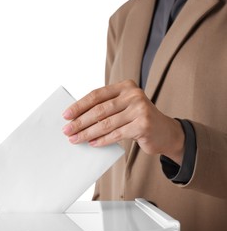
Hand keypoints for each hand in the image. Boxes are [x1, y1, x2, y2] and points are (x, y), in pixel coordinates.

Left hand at [62, 80, 184, 164]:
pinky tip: (92, 143)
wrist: (165, 132)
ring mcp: (140, 109)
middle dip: (80, 121)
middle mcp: (133, 95)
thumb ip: (105, 108)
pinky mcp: (143, 125)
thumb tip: (77, 118)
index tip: (66, 115)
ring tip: (76, 139)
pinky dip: (102, 140)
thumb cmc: (138, 119)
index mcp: (125, 86)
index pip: (96, 95)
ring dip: (87, 133)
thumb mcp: (123, 107)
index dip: (79, 105)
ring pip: (106, 123)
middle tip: (67, 130)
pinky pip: (116, 134)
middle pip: (99, 110)